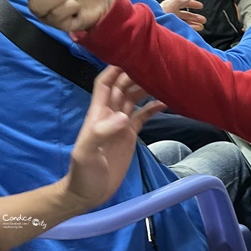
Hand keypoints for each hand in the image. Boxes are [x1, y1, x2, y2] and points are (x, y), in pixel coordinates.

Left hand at [60, 66, 163, 213]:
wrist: (88, 194)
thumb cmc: (83, 173)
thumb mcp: (86, 153)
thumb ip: (101, 132)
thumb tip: (124, 117)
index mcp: (98, 113)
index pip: (104, 83)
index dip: (114, 69)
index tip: (131, 56)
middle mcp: (109, 114)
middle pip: (122, 86)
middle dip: (135, 73)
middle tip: (155, 64)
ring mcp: (120, 124)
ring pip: (133, 98)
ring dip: (145, 87)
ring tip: (163, 78)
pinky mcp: (130, 135)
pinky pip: (142, 115)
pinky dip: (153, 107)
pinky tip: (166, 102)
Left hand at [161, 0, 206, 30]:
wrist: (153, 25)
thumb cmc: (160, 14)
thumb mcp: (171, 5)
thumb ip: (180, 1)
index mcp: (171, 5)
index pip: (183, 3)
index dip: (192, 4)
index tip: (201, 6)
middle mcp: (172, 13)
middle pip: (186, 14)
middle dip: (195, 17)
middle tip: (203, 19)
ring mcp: (172, 21)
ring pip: (186, 22)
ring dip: (194, 23)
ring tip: (201, 26)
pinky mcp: (173, 28)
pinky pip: (184, 28)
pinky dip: (191, 28)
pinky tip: (196, 30)